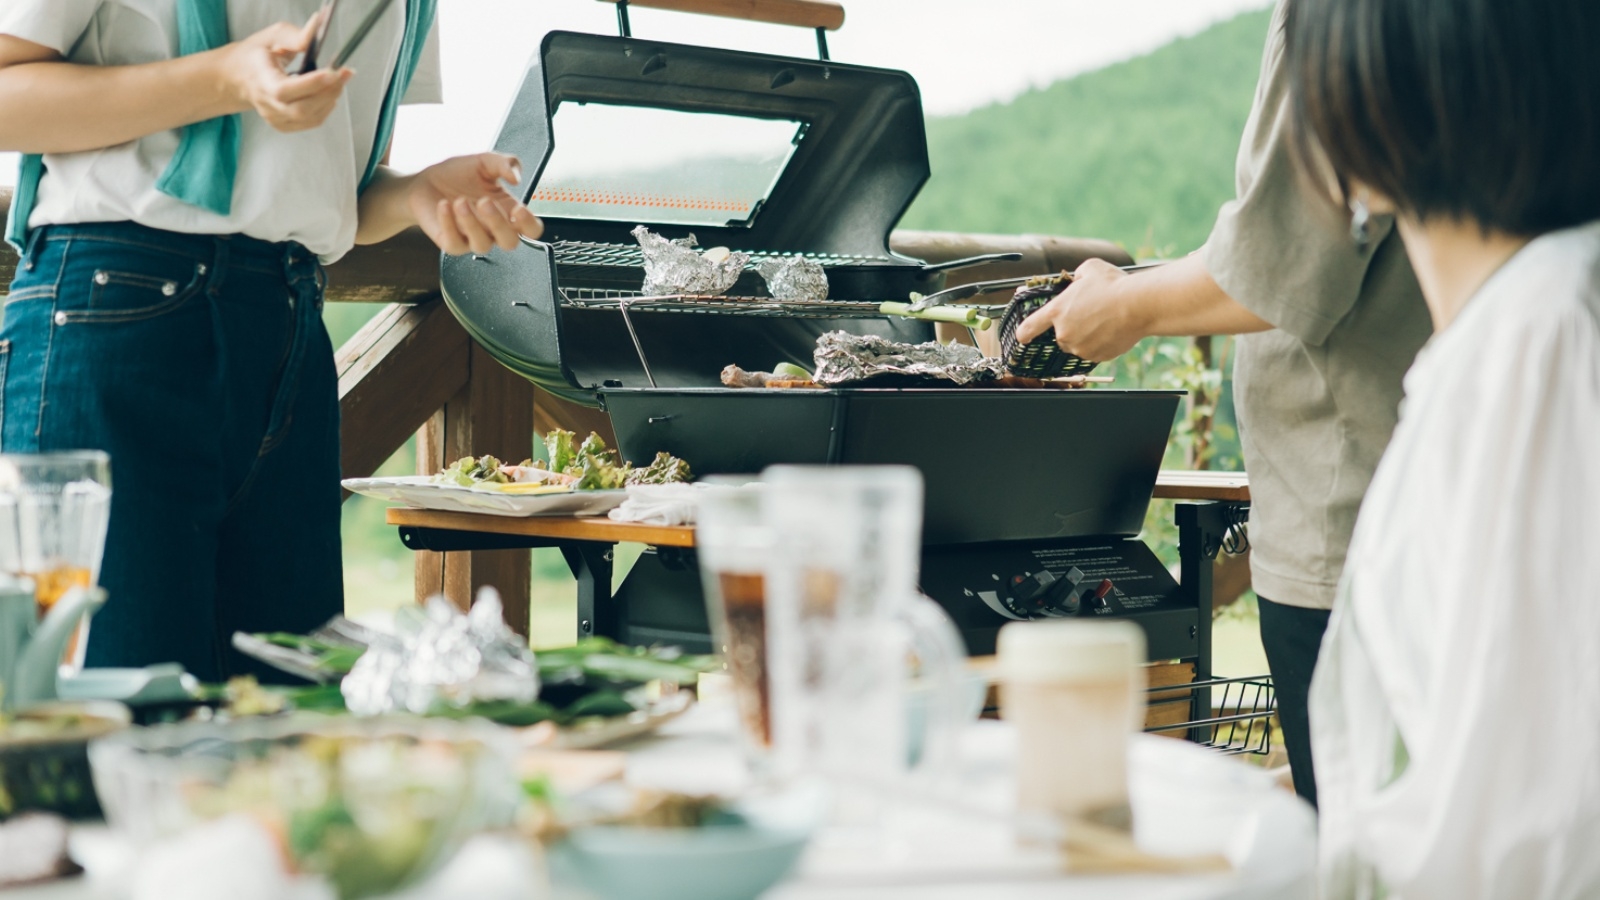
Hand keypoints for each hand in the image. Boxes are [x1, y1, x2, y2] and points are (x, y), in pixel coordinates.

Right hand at [224, 16, 350, 132]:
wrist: (240, 77)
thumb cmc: (256, 56)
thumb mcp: (272, 37)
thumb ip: (295, 36)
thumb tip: (315, 28)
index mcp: (260, 81)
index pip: (284, 90)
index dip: (310, 84)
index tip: (332, 73)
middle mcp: (266, 104)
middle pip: (301, 109)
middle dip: (328, 92)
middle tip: (343, 74)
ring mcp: (275, 118)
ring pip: (310, 118)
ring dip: (331, 98)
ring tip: (339, 80)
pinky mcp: (284, 125)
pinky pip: (311, 122)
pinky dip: (325, 108)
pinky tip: (327, 93)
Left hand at [408, 153, 544, 254]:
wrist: (426, 181)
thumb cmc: (459, 175)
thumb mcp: (486, 161)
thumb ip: (506, 163)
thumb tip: (517, 177)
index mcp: (507, 211)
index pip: (531, 229)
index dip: (529, 224)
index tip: (519, 209)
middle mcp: (493, 228)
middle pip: (510, 242)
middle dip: (498, 223)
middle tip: (485, 202)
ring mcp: (473, 238)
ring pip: (482, 245)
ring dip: (471, 223)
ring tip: (459, 201)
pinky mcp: (452, 243)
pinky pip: (455, 243)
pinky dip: (449, 223)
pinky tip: (444, 206)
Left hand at [1014, 258, 1148, 360]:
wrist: (1138, 305)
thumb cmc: (1114, 285)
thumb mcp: (1089, 269)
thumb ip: (1076, 276)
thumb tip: (1077, 279)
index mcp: (1056, 311)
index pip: (1030, 327)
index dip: (1024, 332)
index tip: (1022, 336)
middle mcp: (1064, 332)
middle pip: (1060, 335)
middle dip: (1072, 326)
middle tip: (1091, 313)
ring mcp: (1080, 347)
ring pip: (1078, 344)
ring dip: (1087, 335)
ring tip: (1105, 319)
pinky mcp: (1097, 357)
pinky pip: (1095, 351)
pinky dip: (1101, 343)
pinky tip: (1113, 329)